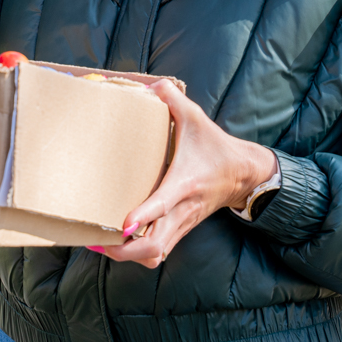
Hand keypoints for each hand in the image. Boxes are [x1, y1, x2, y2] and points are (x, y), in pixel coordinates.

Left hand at [98, 79, 276, 268]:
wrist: (244, 175)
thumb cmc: (216, 147)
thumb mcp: (197, 117)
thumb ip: (173, 99)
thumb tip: (151, 85)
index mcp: (184, 182)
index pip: (164, 202)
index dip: (144, 215)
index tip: (123, 223)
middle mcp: (182, 209)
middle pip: (155, 245)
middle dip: (124, 250)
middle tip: (97, 239)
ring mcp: (182, 223)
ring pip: (156, 255)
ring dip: (128, 256)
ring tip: (102, 244)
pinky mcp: (181, 229)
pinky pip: (159, 252)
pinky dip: (138, 254)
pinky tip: (120, 243)